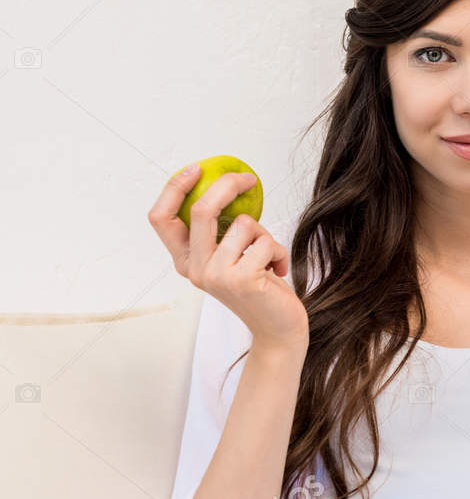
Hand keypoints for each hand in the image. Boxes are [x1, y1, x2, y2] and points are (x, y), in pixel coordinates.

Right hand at [149, 164, 307, 352]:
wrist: (278, 329)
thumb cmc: (258, 288)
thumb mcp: (230, 257)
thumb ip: (220, 231)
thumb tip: (225, 184)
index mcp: (185, 261)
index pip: (161, 218)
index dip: (174, 188)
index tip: (197, 169)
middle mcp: (195, 270)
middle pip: (201, 210)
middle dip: (227, 185)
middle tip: (248, 179)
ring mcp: (216, 276)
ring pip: (244, 223)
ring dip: (264, 233)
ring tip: (266, 257)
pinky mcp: (242, 280)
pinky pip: (265, 241)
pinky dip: (278, 250)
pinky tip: (277, 270)